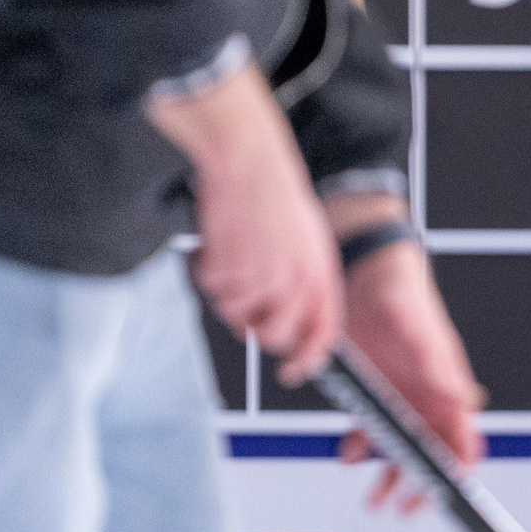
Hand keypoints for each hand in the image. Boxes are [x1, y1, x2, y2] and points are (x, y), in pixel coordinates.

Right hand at [148, 67, 342, 382]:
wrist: (249, 159)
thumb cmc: (273, 196)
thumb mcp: (306, 239)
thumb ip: (305, 281)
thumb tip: (288, 324)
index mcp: (321, 272)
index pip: (324, 332)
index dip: (310, 358)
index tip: (294, 372)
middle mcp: (297, 279)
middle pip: (274, 335)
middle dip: (254, 327)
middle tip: (240, 302)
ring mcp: (263, 275)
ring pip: (236, 313)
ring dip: (226, 292)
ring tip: (229, 255)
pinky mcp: (232, 266)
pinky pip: (211, 289)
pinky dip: (206, 271)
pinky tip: (215, 243)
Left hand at [339, 238, 486, 506]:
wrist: (363, 273)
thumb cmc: (400, 293)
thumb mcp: (416, 328)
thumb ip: (438, 364)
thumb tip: (466, 399)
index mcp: (448, 389)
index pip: (462, 439)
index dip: (457, 470)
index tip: (446, 492)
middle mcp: (428, 399)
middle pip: (432, 455)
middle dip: (421, 485)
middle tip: (404, 509)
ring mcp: (401, 399)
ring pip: (401, 451)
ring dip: (390, 476)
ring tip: (374, 501)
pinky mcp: (375, 394)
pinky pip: (369, 432)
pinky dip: (358, 447)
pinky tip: (346, 453)